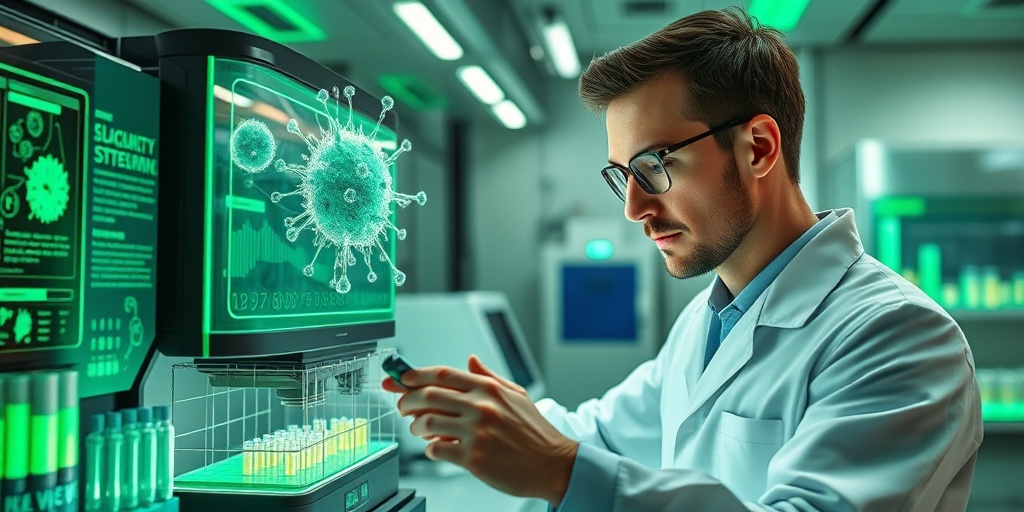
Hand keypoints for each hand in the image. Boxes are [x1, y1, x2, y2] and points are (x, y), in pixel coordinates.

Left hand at [381, 355, 577, 506]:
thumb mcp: (516, 395)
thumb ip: (489, 376)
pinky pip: (437, 450)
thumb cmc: (535, 432)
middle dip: (406, 400)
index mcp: (489, 389)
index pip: (441, 374)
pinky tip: (437, 449)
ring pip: (427, 423)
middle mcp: (481, 407)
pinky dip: (430, 449)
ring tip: (419, 430)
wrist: (553, 464)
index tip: (400, 379)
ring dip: (415, 427)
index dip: (414, 375)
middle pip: (427, 395)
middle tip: (402, 406)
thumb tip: (470, 360)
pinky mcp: (474, 458)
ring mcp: (476, 433)